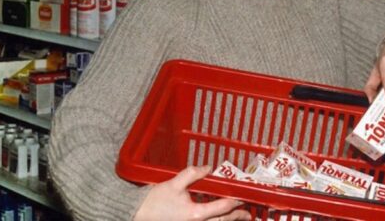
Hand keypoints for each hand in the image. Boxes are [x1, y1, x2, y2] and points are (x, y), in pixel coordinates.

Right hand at [134, 165, 251, 220]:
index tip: (243, 198)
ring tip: (238, 218)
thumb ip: (192, 174)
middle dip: (236, 217)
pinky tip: (217, 219)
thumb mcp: (174, 184)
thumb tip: (208, 168)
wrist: (137, 214)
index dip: (235, 202)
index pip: (222, 208)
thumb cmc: (154, 201)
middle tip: (248, 215)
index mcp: (195, 213)